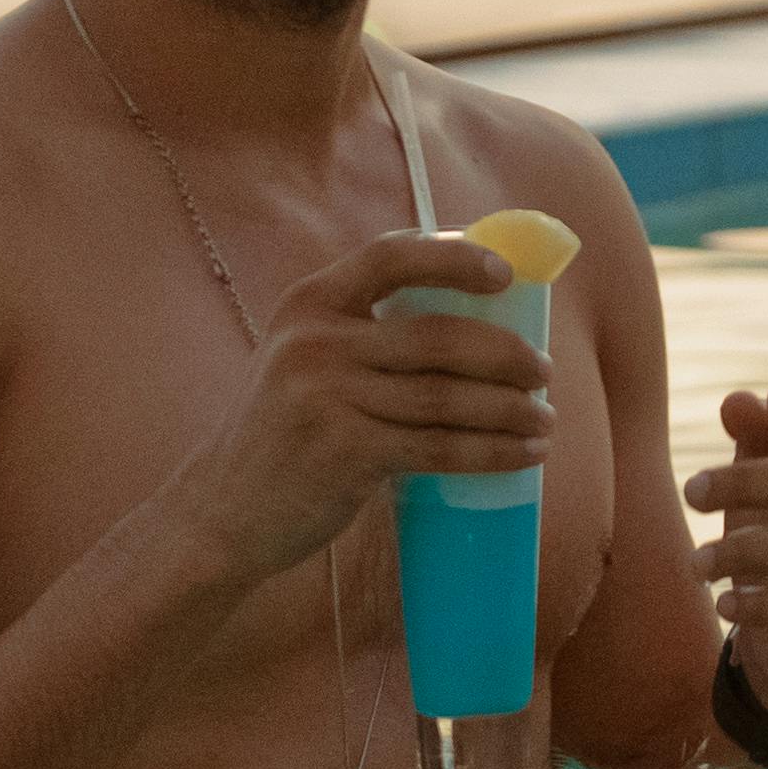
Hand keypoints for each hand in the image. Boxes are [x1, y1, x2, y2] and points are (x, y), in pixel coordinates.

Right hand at [180, 230, 554, 577]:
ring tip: (545, 419)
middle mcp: (314, 342)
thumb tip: (473, 322)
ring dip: (510, 409)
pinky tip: (525, 455)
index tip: (505, 274)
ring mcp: (326, 396)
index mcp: (308, 303)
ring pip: (447, 396)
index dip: (455, 258)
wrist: (222, 510)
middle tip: (543, 371)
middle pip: (438, 336)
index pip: (390, 257)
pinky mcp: (344, 451)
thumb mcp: (303, 361)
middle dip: (506, 353)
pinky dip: (492, 452)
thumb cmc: (283, 433)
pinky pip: (439, 447)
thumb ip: (362, 334)